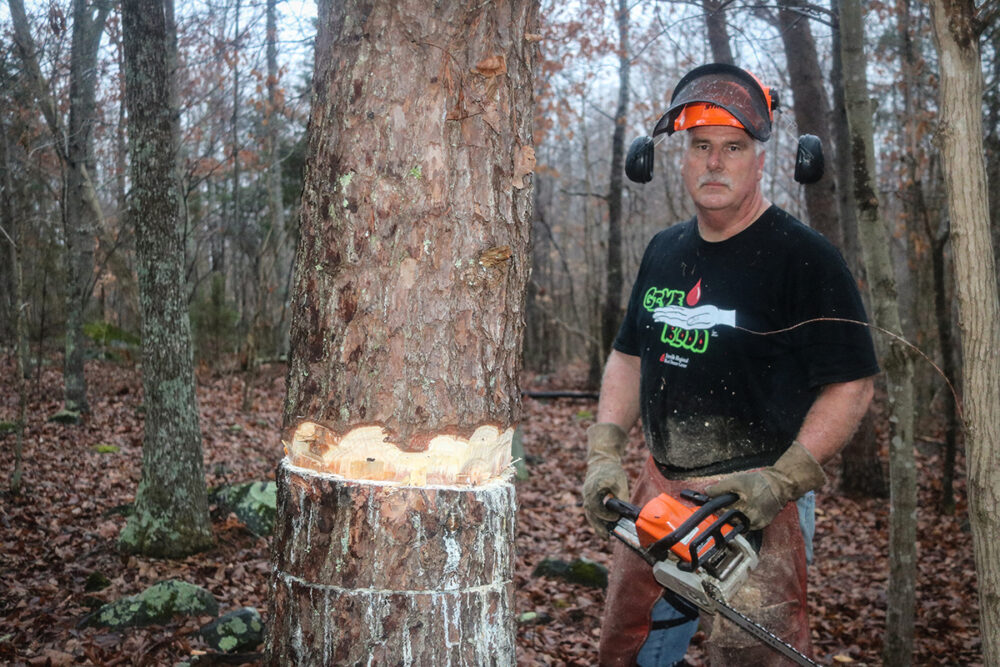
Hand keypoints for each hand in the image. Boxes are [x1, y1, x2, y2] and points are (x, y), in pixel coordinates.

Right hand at [581, 423, 629, 535]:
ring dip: (596, 525)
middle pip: (590, 513)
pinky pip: (591, 511)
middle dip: (598, 526)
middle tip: (606, 537)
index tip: (616, 518)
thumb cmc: (612, 471)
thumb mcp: (620, 481)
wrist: (601, 461)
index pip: (596, 505)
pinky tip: (603, 528)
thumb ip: (621, 496)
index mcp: (594, 487)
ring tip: (604, 536)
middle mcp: (587, 493)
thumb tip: (627, 513)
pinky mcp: (588, 497)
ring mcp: (586, 495)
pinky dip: (596, 519)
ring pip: (589, 513)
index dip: (605, 514)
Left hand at [652, 305, 735, 329]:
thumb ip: (697, 321)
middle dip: (662, 316)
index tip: (657, 317)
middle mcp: (686, 320)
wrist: (718, 317)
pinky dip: (672, 310)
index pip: (673, 320)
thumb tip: (687, 322)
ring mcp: (688, 317)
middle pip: (671, 317)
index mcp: (688, 322)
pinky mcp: (690, 313)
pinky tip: (667, 309)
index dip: (664, 318)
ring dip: (665, 313)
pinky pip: (679, 311)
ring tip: (656, 313)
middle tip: (653, 314)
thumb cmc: (714, 318)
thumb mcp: (707, 319)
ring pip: (674, 314)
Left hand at [705, 441, 825, 529]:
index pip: (722, 514)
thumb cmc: (758, 482)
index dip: (716, 508)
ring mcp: (758, 524)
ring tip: (736, 505)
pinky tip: (744, 509)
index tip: (710, 505)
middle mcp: (751, 521)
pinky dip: (744, 518)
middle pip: (730, 521)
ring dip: (734, 516)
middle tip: (723, 504)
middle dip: (725, 513)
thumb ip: (720, 488)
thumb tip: (706, 492)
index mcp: (743, 510)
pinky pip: (748, 524)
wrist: (780, 485)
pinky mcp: (763, 525)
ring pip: (739, 524)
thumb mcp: (736, 481)